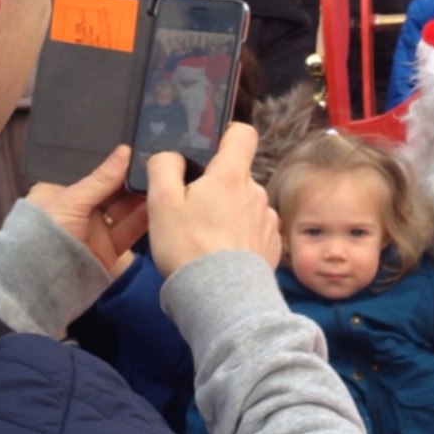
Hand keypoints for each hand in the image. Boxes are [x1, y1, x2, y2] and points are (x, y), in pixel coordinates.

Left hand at [26, 145, 148, 275]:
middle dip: (130, 176)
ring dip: (141, 196)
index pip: (90, 169)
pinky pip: (130, 229)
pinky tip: (160, 202)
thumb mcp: (71, 200)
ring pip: (124, 208)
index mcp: (61, 190)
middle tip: (156, 159)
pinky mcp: (110, 248)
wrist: (42, 283)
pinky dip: (144, 218)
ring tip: (162, 176)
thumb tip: (125, 150)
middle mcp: (79, 208)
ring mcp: (95, 229)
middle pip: (110, 188)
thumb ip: (101, 178)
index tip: (135, 146)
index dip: (111, 159)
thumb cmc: (45, 232)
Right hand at [145, 122, 279, 276]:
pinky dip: (240, 237)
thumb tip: (171, 156)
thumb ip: (163, 167)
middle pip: (237, 175)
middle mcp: (256, 192)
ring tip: (206, 238)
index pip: (242, 134)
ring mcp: (267, 219)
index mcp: (231, 175)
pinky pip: (254, 230)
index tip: (209, 151)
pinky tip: (223, 254)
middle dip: (217, 186)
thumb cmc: (189, 248)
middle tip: (192, 210)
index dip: (226, 135)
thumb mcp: (161, 203)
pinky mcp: (272, 245)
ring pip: (245, 204)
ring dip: (229, 213)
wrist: (222, 299)